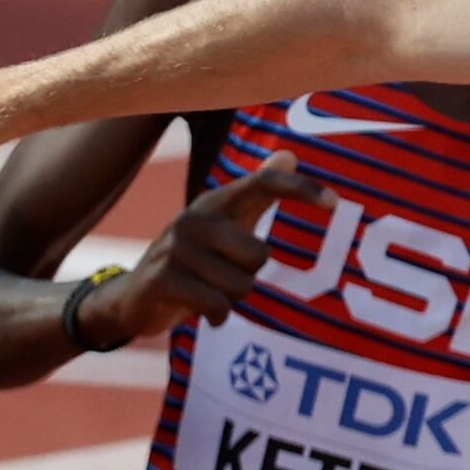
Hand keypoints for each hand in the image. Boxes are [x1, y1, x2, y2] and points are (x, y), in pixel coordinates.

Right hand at [88, 152, 320, 343]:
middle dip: (250, 276)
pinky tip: (204, 312)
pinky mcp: (162, 278)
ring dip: (231, 299)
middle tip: (224, 277)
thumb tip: (289, 154)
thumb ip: (257, 195)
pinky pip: (216, 304)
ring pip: (240, 285)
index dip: (300, 189)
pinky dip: (217, 316)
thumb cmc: (194, 262)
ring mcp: (175, 247)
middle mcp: (194, 218)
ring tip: (208, 292)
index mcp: (215, 203)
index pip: (263, 184)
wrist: (134, 297)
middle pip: (260, 254)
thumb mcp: (224, 225)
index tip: (335, 203)